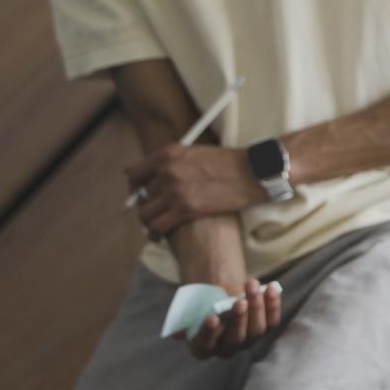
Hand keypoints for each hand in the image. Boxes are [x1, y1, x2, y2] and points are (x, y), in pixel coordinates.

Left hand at [127, 144, 262, 236]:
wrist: (255, 172)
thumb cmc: (232, 163)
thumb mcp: (197, 153)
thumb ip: (176, 163)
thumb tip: (160, 178)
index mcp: (168, 154)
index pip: (134, 173)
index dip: (135, 187)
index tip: (141, 194)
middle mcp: (166, 171)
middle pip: (141, 195)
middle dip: (147, 205)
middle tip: (156, 212)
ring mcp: (174, 190)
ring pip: (145, 213)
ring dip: (149, 221)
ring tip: (156, 225)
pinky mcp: (185, 209)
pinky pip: (157, 226)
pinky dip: (155, 233)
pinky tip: (159, 236)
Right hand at [181, 277, 282, 359]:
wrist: (219, 293)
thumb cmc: (202, 300)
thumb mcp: (195, 303)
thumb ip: (198, 308)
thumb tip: (206, 308)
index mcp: (202, 346)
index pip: (204, 345)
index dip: (208, 333)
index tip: (212, 318)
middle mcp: (225, 349)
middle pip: (235, 339)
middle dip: (238, 319)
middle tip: (239, 301)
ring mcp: (247, 341)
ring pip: (256, 330)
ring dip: (256, 307)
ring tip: (252, 287)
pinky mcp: (264, 329)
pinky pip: (272, 321)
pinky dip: (272, 304)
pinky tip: (271, 289)